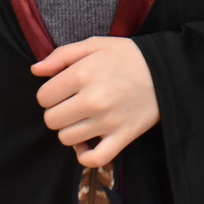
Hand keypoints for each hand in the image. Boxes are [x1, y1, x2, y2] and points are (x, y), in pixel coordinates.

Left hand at [31, 36, 159, 167]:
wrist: (168, 70)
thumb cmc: (129, 56)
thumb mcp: (95, 44)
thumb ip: (62, 55)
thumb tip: (35, 70)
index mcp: (83, 73)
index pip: (44, 97)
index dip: (49, 93)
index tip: (62, 90)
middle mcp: (92, 99)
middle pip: (52, 120)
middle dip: (57, 112)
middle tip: (72, 103)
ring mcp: (107, 122)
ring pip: (67, 139)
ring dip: (70, 130)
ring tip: (82, 118)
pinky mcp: (122, 137)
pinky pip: (94, 159)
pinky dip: (85, 155)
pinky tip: (86, 144)